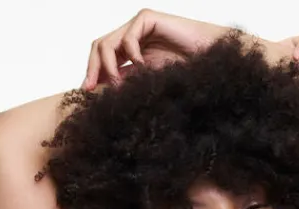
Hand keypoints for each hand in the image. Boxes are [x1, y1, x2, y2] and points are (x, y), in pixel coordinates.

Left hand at [81, 8, 230, 87]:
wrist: (211, 65)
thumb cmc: (188, 76)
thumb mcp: (149, 85)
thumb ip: (129, 86)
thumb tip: (105, 97)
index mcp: (131, 53)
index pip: (103, 59)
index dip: (93, 74)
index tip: (88, 94)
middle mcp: (132, 38)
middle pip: (99, 48)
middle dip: (93, 69)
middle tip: (92, 89)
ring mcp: (139, 28)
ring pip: (108, 43)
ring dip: (108, 66)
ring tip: (118, 84)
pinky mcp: (148, 20)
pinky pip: (128, 38)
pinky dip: (130, 55)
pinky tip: (141, 68)